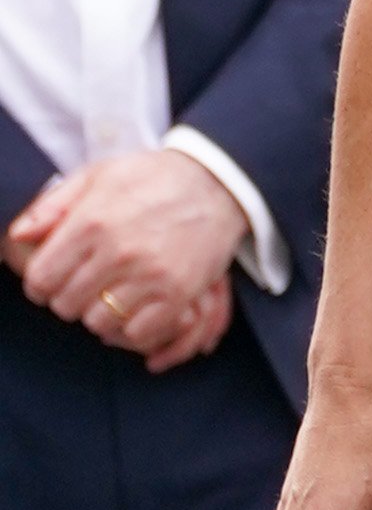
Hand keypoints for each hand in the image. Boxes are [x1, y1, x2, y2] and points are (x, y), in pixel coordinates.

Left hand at [6, 148, 243, 358]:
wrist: (214, 183)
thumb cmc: (150, 178)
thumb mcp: (96, 176)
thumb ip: (52, 206)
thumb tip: (18, 237)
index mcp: (91, 222)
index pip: (42, 277)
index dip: (38, 286)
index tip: (47, 285)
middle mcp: (118, 252)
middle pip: (67, 304)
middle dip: (66, 301)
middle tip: (79, 291)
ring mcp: (150, 275)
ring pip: (100, 322)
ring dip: (99, 316)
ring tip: (107, 300)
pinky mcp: (179, 293)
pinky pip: (140, 333)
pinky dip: (132, 328)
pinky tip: (134, 310)